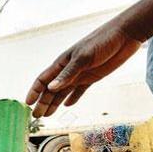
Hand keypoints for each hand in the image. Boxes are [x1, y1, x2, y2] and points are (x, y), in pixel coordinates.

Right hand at [26, 24, 140, 117]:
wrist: (124, 36)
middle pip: (51, 89)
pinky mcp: (92, 78)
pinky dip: (73, 98)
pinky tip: (68, 105)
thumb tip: (51, 88)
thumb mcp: (83, 58)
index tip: (28, 103)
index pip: (43, 80)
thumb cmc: (102, 41)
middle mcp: (68, 70)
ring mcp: (80, 74)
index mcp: (62, 63)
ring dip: (55, 103)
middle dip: (43, 102)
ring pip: (63, 92)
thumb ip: (67, 73)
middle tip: (36, 116)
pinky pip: (79, 91)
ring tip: (47, 114)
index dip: (34, 91)